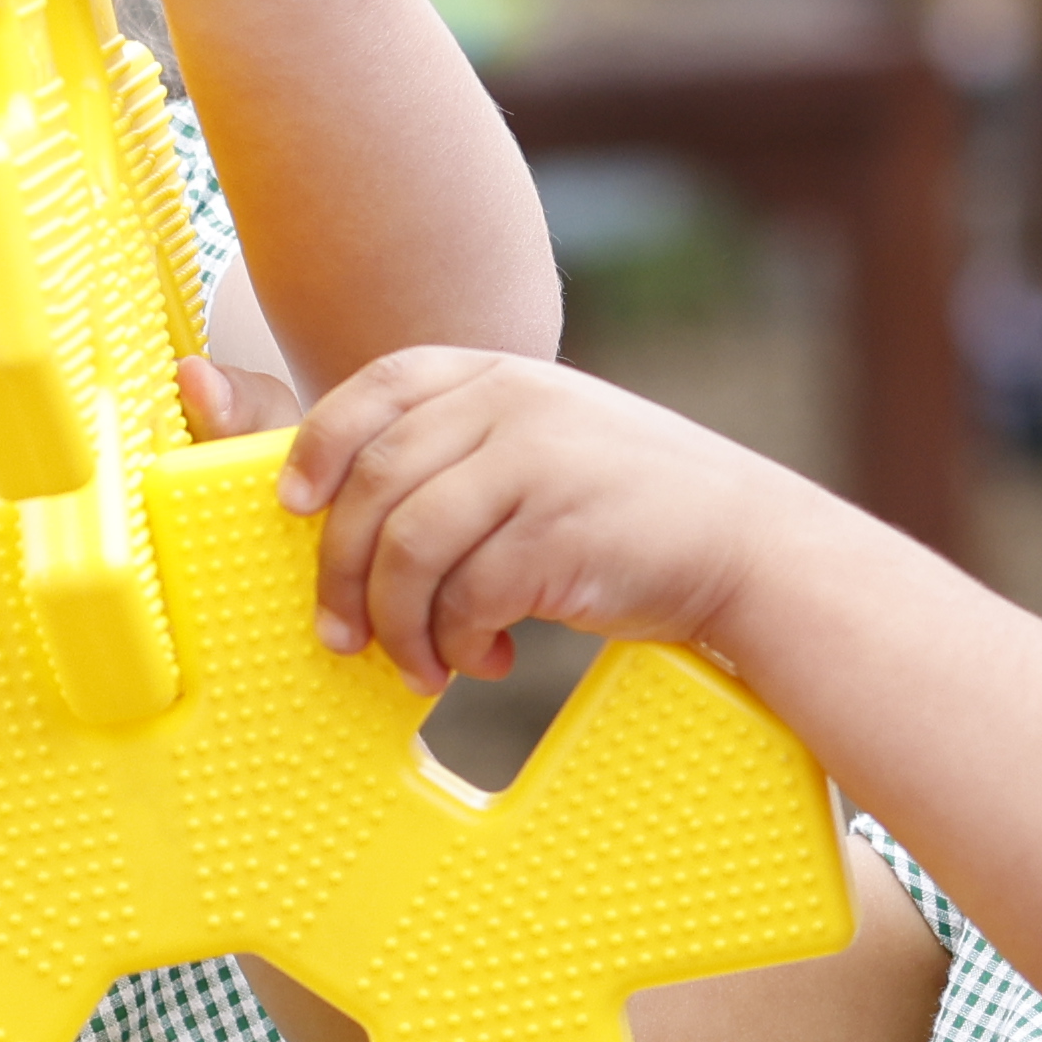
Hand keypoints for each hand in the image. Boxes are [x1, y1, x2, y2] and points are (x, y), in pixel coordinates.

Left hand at [277, 348, 790, 686]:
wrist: (748, 546)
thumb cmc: (626, 507)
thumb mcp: (543, 444)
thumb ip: (457, 451)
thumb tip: (332, 502)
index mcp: (501, 375)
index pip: (380, 388)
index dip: (320, 445)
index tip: (292, 504)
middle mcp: (515, 405)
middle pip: (375, 481)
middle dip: (340, 569)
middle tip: (341, 633)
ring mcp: (540, 465)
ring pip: (409, 548)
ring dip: (395, 624)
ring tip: (415, 666)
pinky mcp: (562, 535)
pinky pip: (467, 597)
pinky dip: (457, 645)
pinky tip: (481, 662)